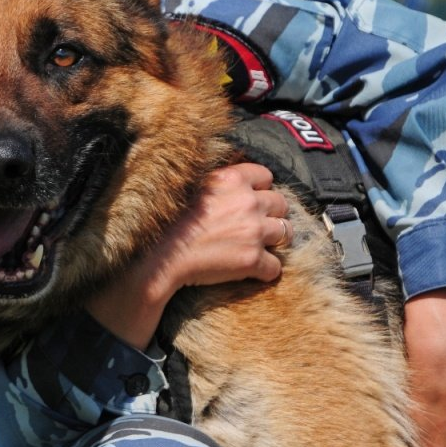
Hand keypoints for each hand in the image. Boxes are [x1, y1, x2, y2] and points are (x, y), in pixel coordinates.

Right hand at [87, 162, 287, 348]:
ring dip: (273, 240)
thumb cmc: (167, 221)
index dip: (259, 189)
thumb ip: (217, 181)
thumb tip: (229, 180)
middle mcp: (249, 202)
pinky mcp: (253, 260)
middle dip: (271, 214)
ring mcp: (254, 232)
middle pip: (281, 204)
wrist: (159, 258)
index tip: (249, 199)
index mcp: (233, 180)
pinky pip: (275, 267)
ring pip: (286, 233)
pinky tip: (250, 270)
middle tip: (254, 225)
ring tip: (255, 245)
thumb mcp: (191, 186)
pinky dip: (265, 270)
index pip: (266, 176)